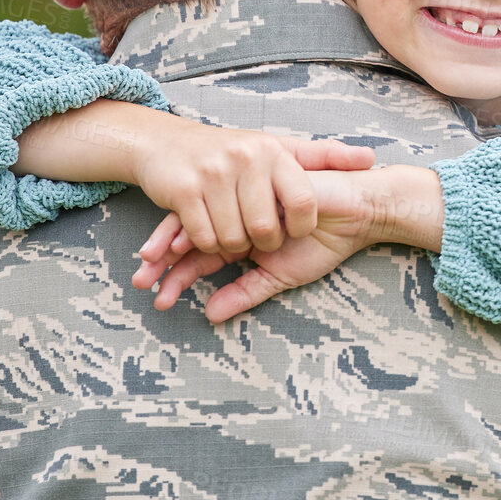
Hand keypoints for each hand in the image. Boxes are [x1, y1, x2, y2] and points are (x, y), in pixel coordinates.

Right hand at [128, 123, 373, 256]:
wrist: (164, 143)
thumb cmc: (230, 152)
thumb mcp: (279, 148)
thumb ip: (325, 156)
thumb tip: (372, 159)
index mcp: (274, 150)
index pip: (304, 202)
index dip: (301, 227)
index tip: (291, 229)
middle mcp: (246, 158)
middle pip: (266, 229)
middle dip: (262, 243)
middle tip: (257, 236)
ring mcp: (213, 173)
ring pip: (233, 238)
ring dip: (232, 246)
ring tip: (232, 232)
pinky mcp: (184, 191)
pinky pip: (204, 238)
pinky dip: (206, 243)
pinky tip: (207, 230)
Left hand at [131, 165, 444, 322]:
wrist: (358, 214)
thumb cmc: (325, 242)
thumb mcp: (279, 276)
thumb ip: (244, 293)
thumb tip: (209, 316)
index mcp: (238, 234)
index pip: (198, 254)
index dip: (175, 274)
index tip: (154, 295)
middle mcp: (234, 214)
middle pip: (189, 236)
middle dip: (164, 261)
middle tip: (142, 283)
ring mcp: (241, 197)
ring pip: (197, 219)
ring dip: (174, 243)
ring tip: (156, 263)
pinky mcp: (251, 184)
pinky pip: (219, 204)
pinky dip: (202, 223)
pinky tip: (188, 240)